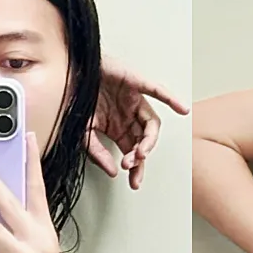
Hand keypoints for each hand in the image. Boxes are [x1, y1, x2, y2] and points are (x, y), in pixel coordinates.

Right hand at [86, 57, 188, 189]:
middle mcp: (129, 117)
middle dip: (140, 157)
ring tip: (141, 151)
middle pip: (144, 142)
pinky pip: (156, 91)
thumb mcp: (83, 132)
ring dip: (149, 140)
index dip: (136, 168)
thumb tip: (113, 172)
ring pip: (151, 124)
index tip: (134, 182)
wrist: (70, 70)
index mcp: (118, 129)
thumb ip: (97, 152)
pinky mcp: (135, 83)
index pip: (133, 153)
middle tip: (131, 166)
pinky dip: (170, 99)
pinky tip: (182, 108)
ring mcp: (134, 101)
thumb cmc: (76, 98)